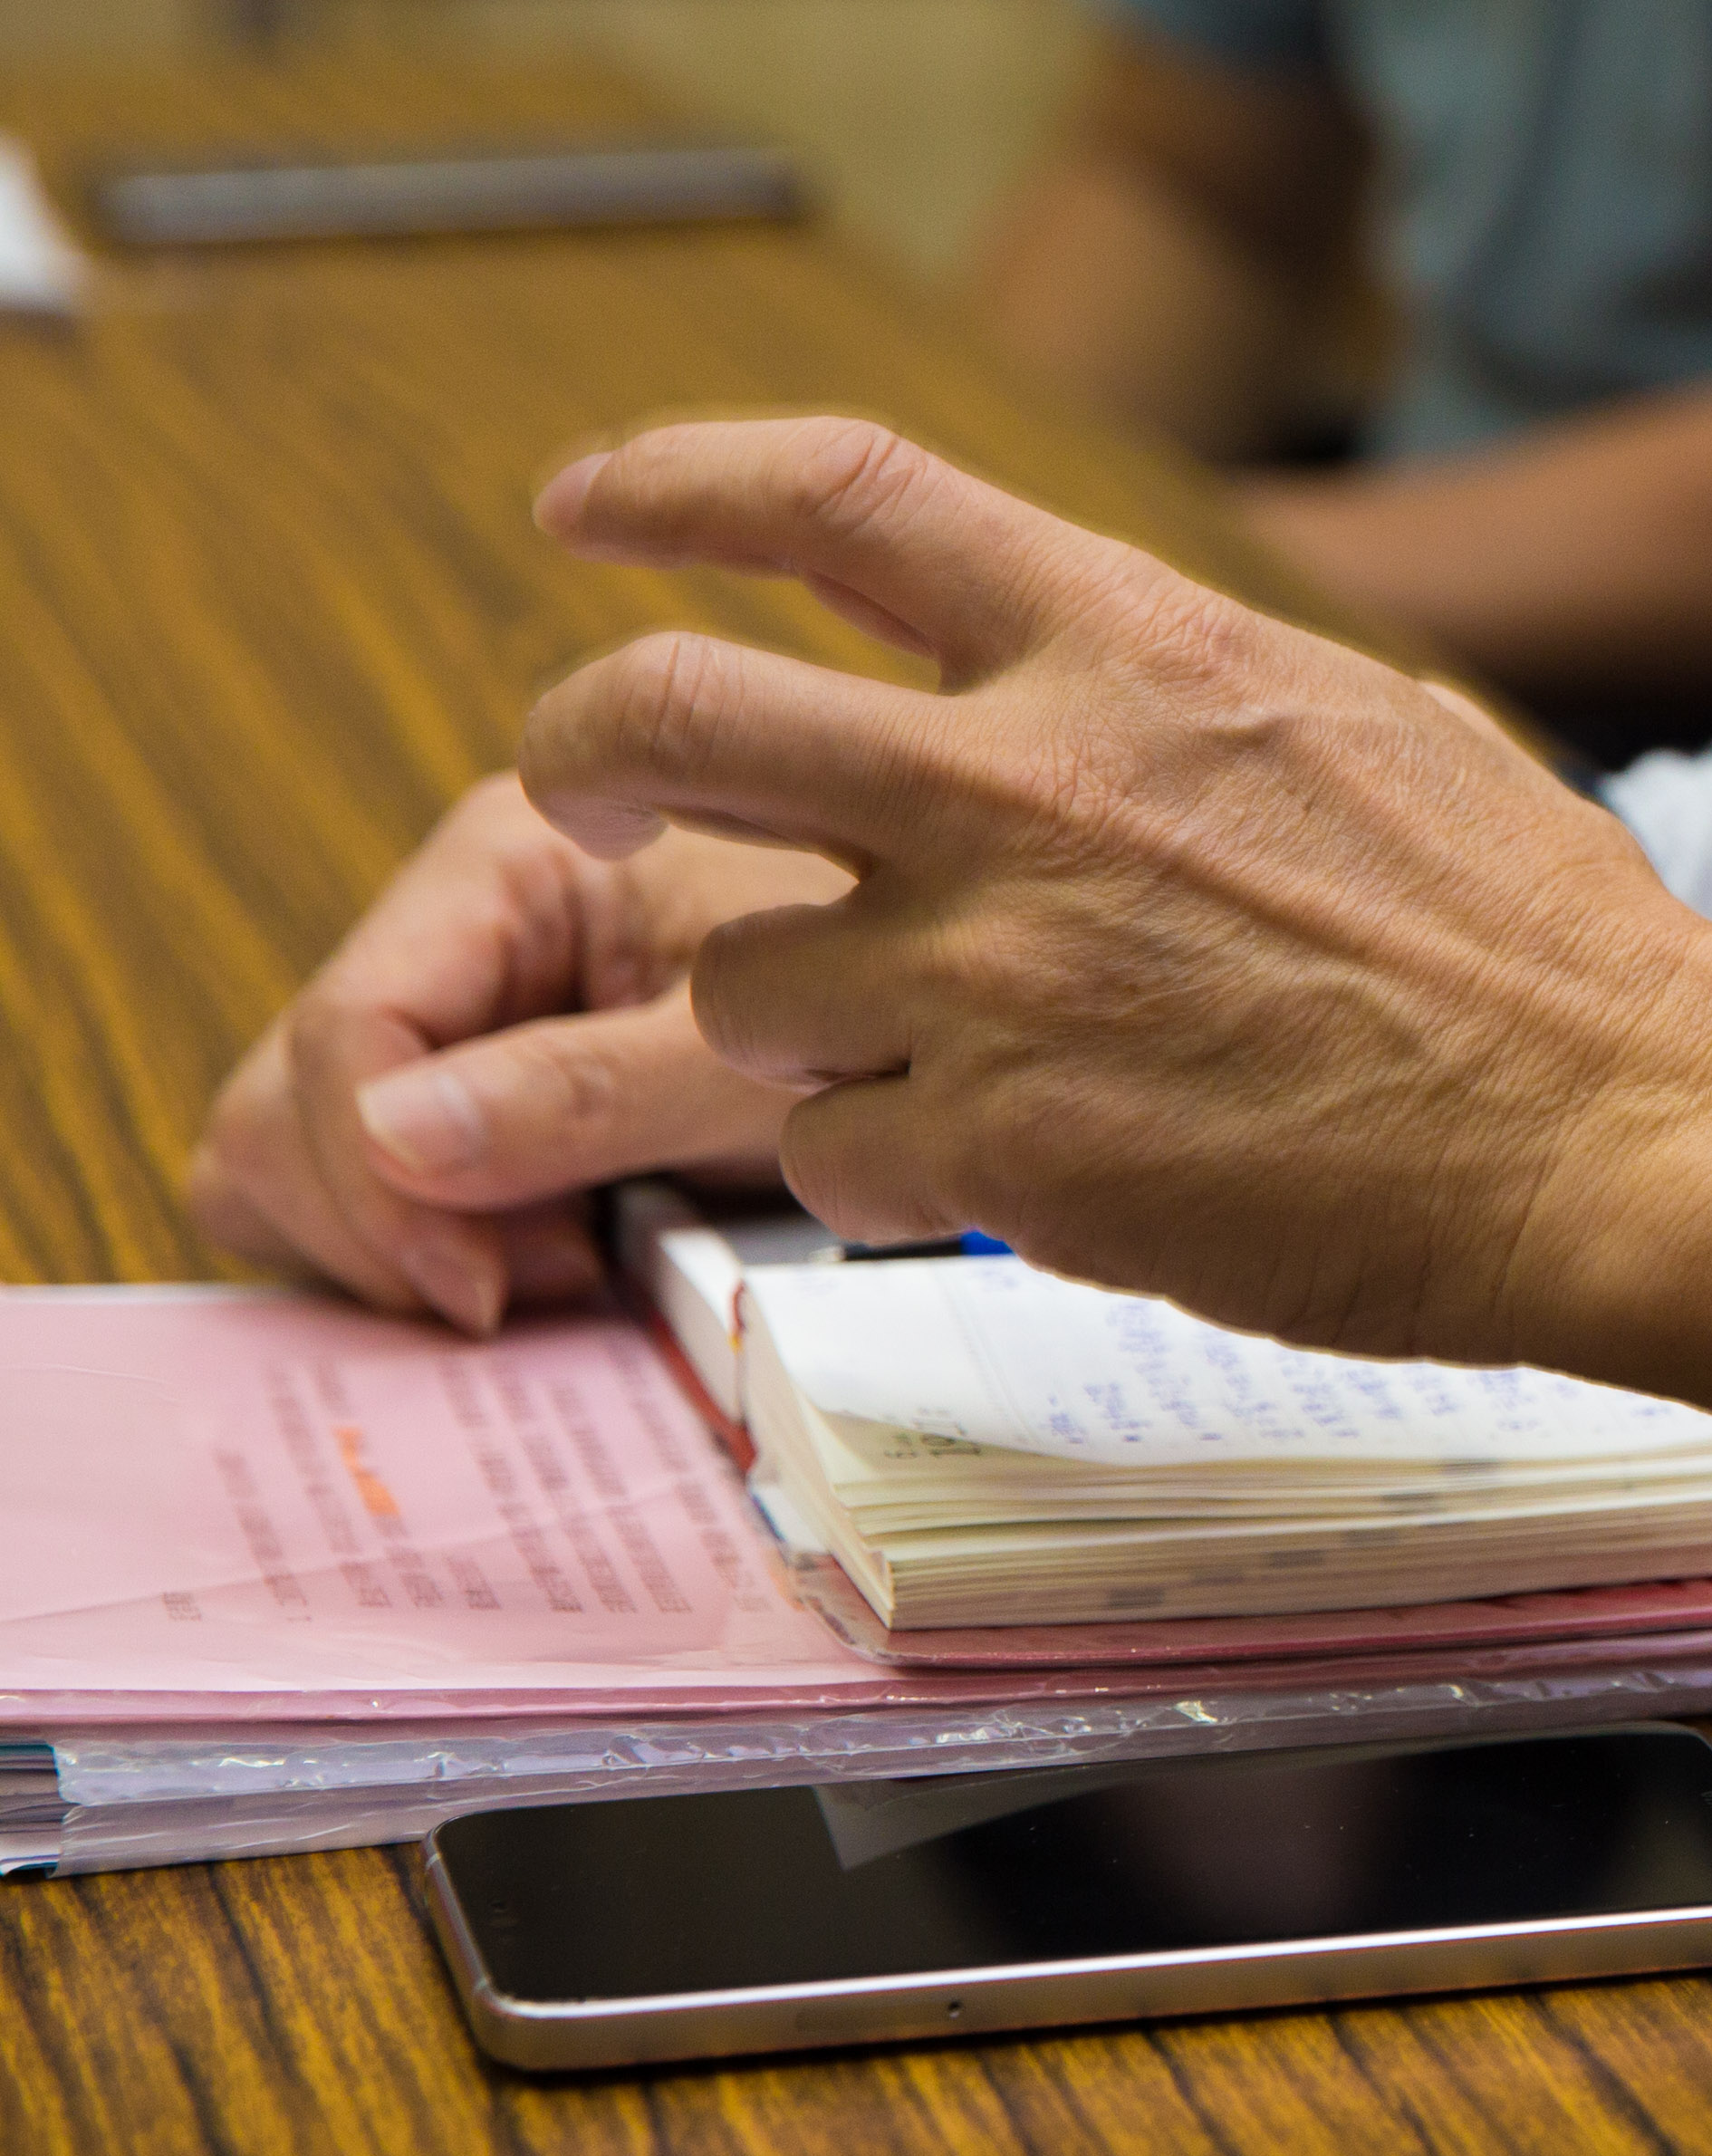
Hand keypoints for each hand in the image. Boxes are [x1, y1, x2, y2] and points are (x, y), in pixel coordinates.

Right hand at [189, 776, 831, 1329]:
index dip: (380, 1180)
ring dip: (400, 1244)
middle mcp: (459, 927)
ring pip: (300, 1156)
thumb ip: (584, 1091)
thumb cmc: (895, 1001)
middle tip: (546, 1278)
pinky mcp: (479, 1094)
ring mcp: (458, 1014)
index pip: (347, 1031)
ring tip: (566, 1264)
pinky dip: (426, 1250)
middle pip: (287, 1102)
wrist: (981, 1010)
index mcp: (508, 865)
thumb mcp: (755, 1062)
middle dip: (384, 1222)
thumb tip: (391, 1138)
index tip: (484, 1290)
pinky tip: (561, 1259)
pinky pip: (368, 1191)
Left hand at [517, 417, 1711, 1370]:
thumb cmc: (1539, 937)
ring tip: (917, 1053)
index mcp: (1130, 648)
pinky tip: (1000, 1164)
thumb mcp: (1369, 719)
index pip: (833, 492)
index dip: (672, 481)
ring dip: (791, 1019)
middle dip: (576, 749)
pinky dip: (879, 1161)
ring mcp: (995, 974)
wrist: (1624, 1124)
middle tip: (578, 797)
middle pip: (666, 713)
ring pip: (731, 978)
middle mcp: (1026, 785)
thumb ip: (1192, 687)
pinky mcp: (1000, 1152)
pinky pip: (824, 1153)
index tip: (586, 507)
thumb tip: (1118, 670)